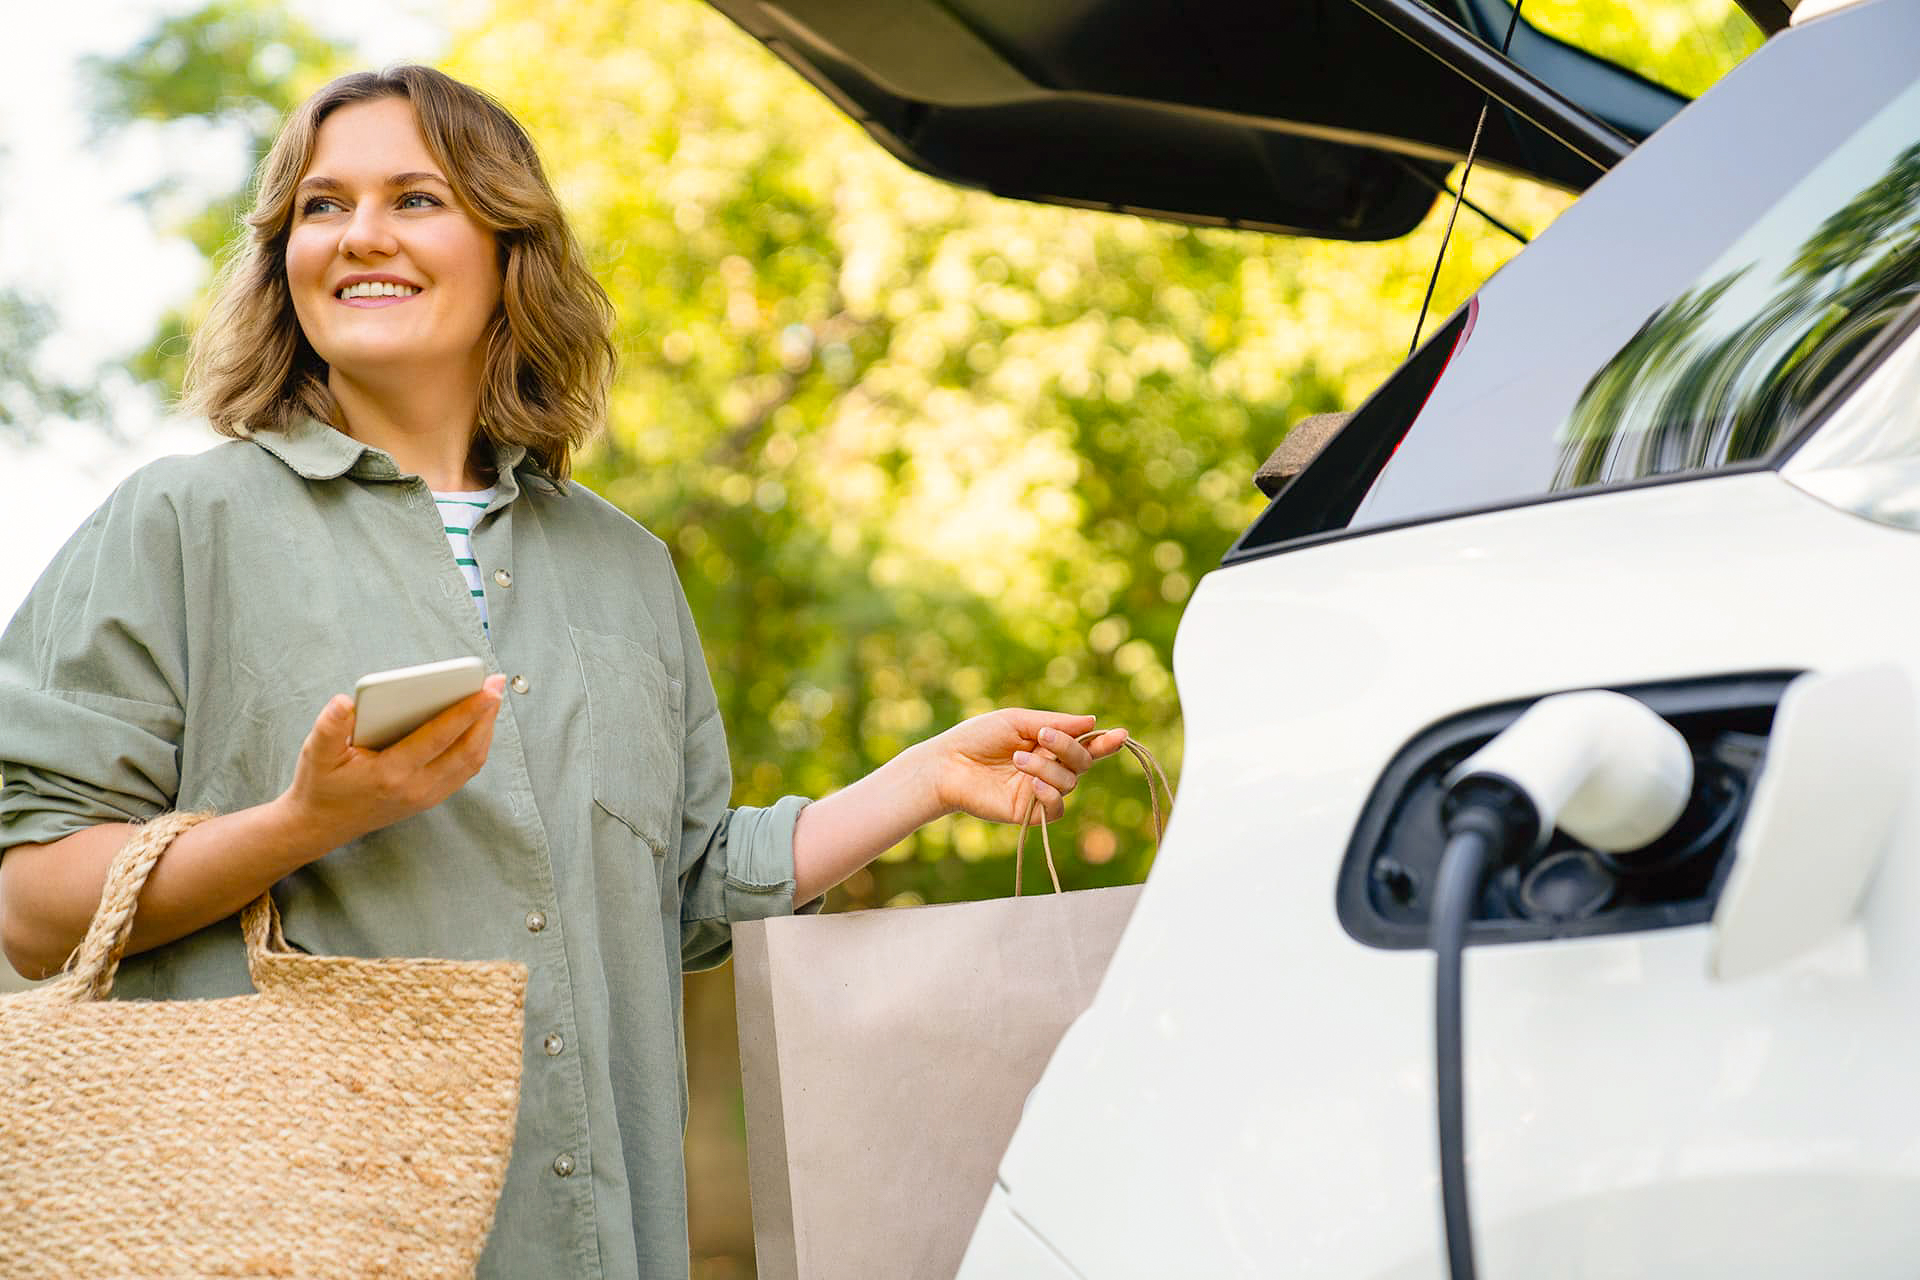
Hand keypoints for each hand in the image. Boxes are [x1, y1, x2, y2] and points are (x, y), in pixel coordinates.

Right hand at [277, 674, 507, 851]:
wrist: (320, 826)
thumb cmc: (320, 784)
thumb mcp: (315, 753)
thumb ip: (329, 726)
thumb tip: (345, 702)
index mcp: (390, 774)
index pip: (438, 738)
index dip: (467, 711)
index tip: (488, 689)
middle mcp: (416, 788)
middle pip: (467, 750)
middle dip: (487, 716)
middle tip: (497, 683)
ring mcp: (426, 797)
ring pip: (472, 763)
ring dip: (486, 730)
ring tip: (493, 699)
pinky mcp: (430, 799)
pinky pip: (465, 771)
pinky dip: (478, 745)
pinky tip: (479, 723)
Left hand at [928, 710, 1129, 824]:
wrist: (946, 764)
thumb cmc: (977, 737)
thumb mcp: (1017, 720)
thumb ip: (1055, 723)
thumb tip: (1092, 722)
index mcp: (1048, 744)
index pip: (1084, 744)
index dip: (1105, 741)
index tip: (1121, 734)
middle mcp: (1049, 767)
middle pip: (1083, 762)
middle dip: (1069, 748)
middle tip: (1043, 737)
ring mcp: (1039, 791)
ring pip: (1069, 782)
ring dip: (1047, 768)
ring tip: (1017, 760)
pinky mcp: (1028, 812)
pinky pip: (1056, 809)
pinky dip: (1050, 795)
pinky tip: (1033, 786)